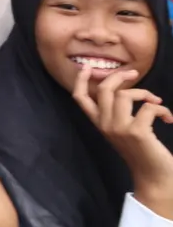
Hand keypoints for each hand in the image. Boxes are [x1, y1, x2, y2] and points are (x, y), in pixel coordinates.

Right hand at [74, 65, 172, 216]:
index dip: (81, 80)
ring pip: (124, 95)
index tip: (87, 67)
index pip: (80, 98)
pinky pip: (148, 108)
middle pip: (104, 89)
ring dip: (144, 93)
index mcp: (99, 123)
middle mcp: (105, 124)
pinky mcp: (137, 132)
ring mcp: (119, 128)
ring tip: (156, 101)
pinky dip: (162, 109)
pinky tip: (168, 119)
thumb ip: (117, 113)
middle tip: (134, 74)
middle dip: (119, 76)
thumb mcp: (122, 131)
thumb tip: (123, 90)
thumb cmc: (142, 152)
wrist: (155, 177)